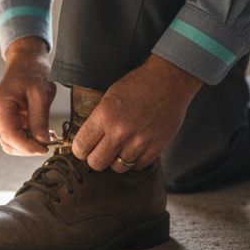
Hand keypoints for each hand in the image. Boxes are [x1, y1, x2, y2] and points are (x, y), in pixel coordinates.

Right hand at [0, 36, 57, 155]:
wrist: (26, 61)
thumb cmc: (32, 72)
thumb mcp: (41, 94)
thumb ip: (40, 120)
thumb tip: (43, 142)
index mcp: (0, 104)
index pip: (10, 136)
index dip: (28, 147)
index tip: (45, 148)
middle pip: (9, 143)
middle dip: (29, 148)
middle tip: (50, 144)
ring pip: (11, 142)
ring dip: (29, 144)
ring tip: (48, 138)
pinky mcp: (4, 118)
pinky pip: (15, 135)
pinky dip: (29, 138)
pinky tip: (43, 134)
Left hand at [71, 55, 201, 171]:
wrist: (169, 82)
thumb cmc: (139, 85)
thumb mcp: (109, 97)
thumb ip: (98, 120)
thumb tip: (86, 141)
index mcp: (105, 115)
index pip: (81, 146)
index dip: (80, 150)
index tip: (83, 149)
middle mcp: (120, 131)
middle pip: (96, 163)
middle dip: (95, 159)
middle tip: (100, 151)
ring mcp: (139, 142)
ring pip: (117, 168)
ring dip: (117, 160)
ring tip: (121, 146)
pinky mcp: (155, 148)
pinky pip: (137, 166)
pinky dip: (134, 160)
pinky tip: (135, 146)